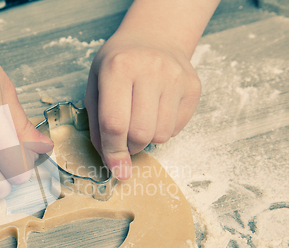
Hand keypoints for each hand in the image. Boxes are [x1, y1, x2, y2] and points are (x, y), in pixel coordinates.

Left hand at [85, 31, 200, 178]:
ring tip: (140, 122)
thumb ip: (97, 122)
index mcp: (119, 67)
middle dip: (130, 148)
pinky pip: (177, 128)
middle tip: (125, 141)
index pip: (114, 123)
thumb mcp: (96, 84)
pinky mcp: (193, 87)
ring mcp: (175, 77)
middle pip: (140, 133)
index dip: (113, 152)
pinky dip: (163, 130)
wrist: (154, 36)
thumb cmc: (118, 63)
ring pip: (161, 135)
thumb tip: (111, 161)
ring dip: (147, 140)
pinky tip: (156, 111)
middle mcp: (150, 70)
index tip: (115, 170)